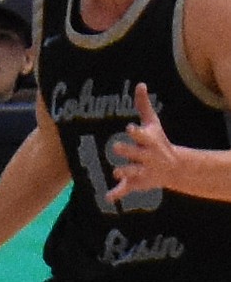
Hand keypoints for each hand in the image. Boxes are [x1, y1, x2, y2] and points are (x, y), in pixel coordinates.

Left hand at [107, 82, 178, 201]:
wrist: (174, 167)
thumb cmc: (158, 141)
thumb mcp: (152, 124)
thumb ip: (143, 106)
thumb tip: (140, 84)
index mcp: (149, 141)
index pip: (142, 136)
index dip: (136, 133)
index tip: (129, 128)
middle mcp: (146, 156)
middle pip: (135, 153)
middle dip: (127, 151)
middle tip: (116, 147)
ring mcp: (142, 170)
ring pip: (132, 172)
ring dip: (124, 172)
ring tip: (116, 172)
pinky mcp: (137, 183)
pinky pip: (126, 189)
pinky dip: (117, 194)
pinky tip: (107, 198)